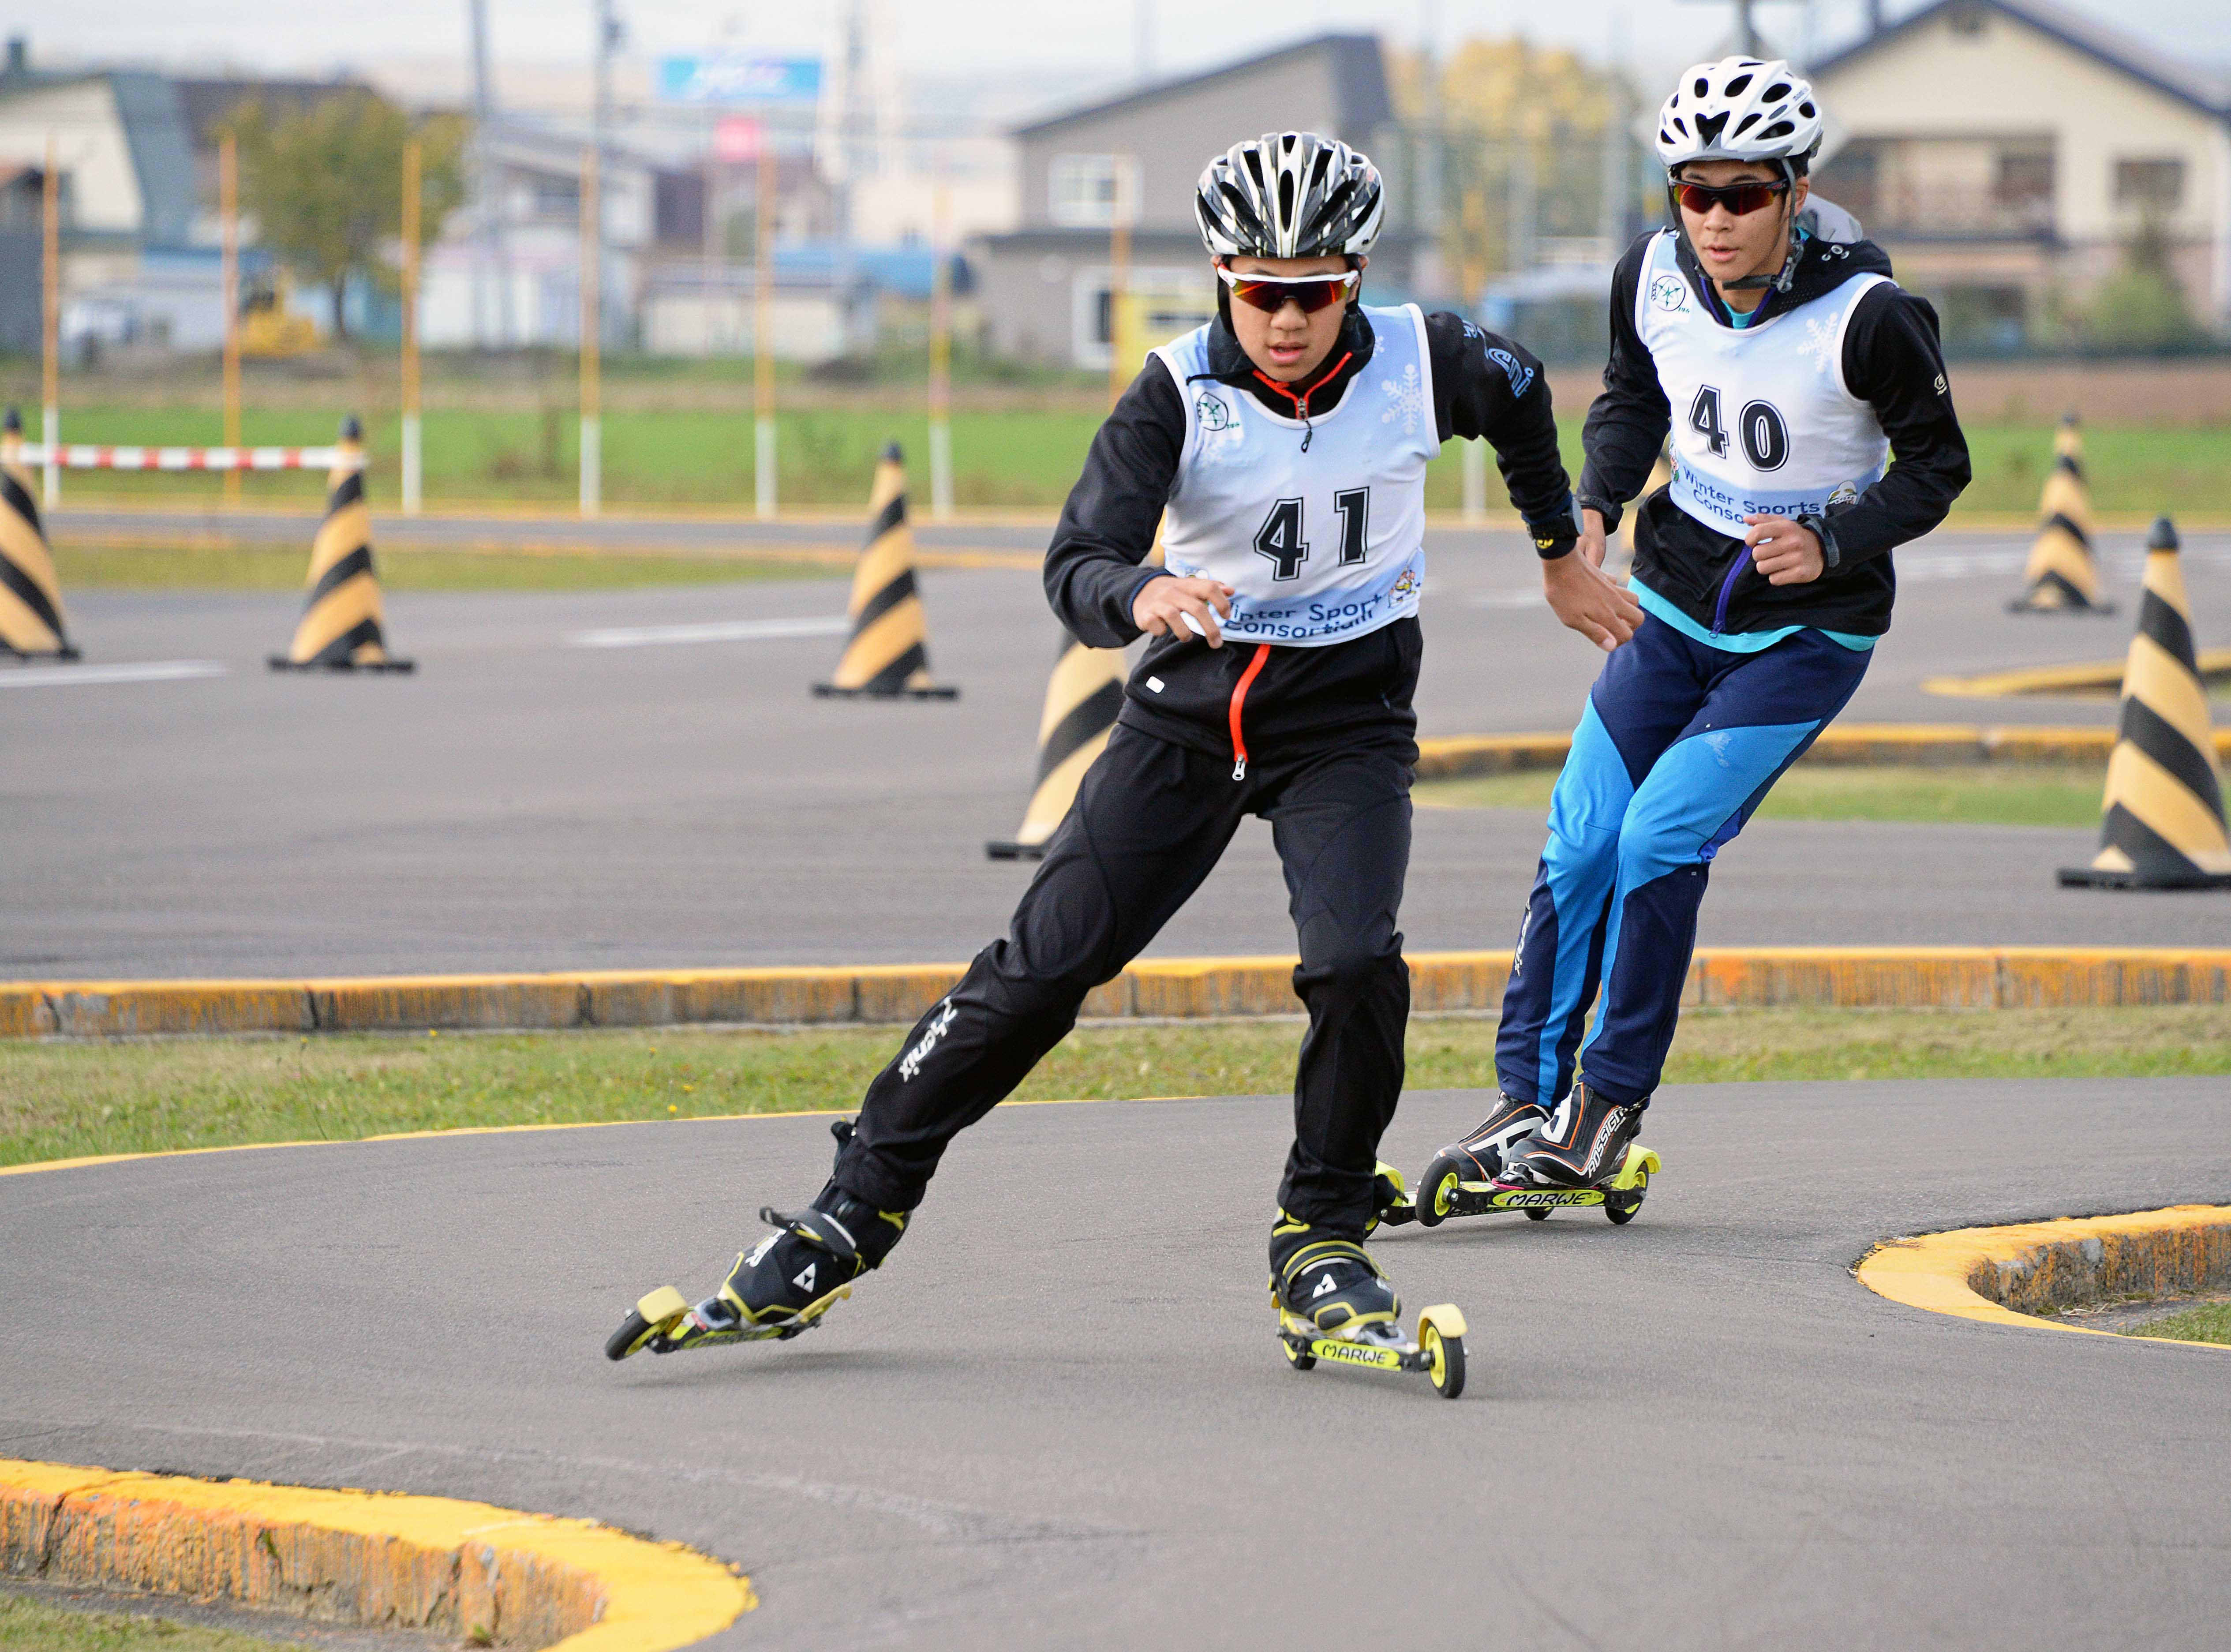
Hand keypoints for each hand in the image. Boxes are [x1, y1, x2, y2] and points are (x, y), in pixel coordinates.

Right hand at [1132, 573, 1234, 647]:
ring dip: (1185, 633)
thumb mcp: (1190, 586)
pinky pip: (1156, 627)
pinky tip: (1163, 630)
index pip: (1209, 588)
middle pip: (1197, 608)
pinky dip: (1161, 632)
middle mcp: (1174, 592)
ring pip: (1175, 617)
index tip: (1226, 616)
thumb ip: (1210, 587)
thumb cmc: (1172, 592)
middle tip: (1217, 643)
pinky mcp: (1146, 615)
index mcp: (1187, 585)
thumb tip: (1231, 591)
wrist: (1140, 590)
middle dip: (1211, 629)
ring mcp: (1159, 603)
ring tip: (1187, 638)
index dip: (1221, 602)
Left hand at [1542, 511, 1641, 651]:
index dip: (1618, 642)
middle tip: (1613, 628)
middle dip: (1630, 626)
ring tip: (1612, 613)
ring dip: (1627, 609)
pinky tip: (1601, 595)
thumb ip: (1595, 633)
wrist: (1560, 562)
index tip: (1604, 640)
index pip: (1627, 634)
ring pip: (1634, 600)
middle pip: (1639, 617)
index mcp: (1607, 614)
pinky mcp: (1606, 577)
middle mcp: (1615, 600)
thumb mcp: (1573, 619)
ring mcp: (1612, 587)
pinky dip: (1616, 594)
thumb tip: (1612, 646)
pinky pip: (1619, 586)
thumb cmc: (1563, 593)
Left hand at [1744, 513, 1824, 584]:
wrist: (1822, 550)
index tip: (1754, 542)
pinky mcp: (1800, 573)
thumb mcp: (1782, 524)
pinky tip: (1784, 570)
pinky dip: (1776, 577)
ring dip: (1766, 567)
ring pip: (1763, 568)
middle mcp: (1792, 542)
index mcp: (1786, 527)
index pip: (1757, 532)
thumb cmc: (1795, 536)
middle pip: (1757, 554)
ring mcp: (1797, 558)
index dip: (1749, 539)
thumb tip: (1745, 519)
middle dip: (1759, 555)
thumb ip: (1763, 520)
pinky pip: (1774, 579)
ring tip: (1776, 562)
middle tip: (1769, 553)